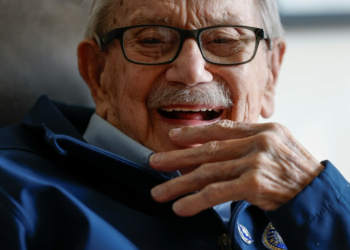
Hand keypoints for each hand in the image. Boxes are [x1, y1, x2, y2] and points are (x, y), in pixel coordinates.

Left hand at [149, 120, 323, 215]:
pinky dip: (197, 200)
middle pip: (208, 150)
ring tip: (159, 192)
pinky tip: (181, 207)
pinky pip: (219, 192)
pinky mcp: (255, 181)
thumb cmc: (293, 171)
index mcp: (261, 129)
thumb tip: (210, 155)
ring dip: (180, 184)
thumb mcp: (274, 148)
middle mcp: (257, 141)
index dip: (194, 133)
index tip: (173, 138)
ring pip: (208, 172)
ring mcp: (256, 160)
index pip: (221, 129)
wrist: (317, 192)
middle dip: (177, 157)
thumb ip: (245, 146)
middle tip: (154, 162)